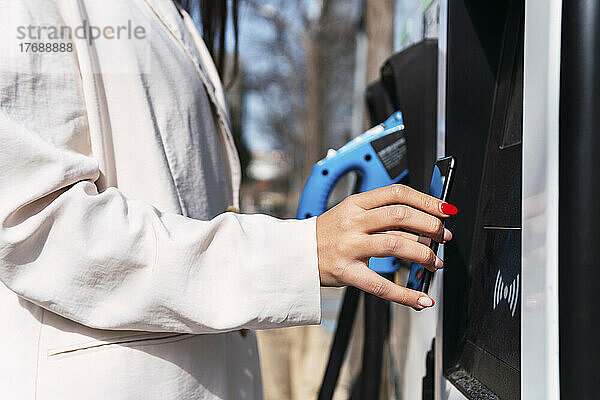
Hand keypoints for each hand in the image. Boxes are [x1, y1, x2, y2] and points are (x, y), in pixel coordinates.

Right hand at [316, 184, 456, 309]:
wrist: (299, 254)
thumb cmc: (329, 234)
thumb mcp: (352, 214)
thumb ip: (381, 215)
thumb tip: (422, 224)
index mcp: (356, 204)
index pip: (397, 193)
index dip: (426, 200)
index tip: (445, 210)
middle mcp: (353, 222)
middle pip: (400, 216)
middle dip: (430, 226)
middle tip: (443, 236)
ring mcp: (350, 247)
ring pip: (396, 245)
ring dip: (424, 254)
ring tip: (435, 262)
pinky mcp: (347, 273)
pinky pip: (381, 285)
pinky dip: (406, 294)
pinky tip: (421, 299)